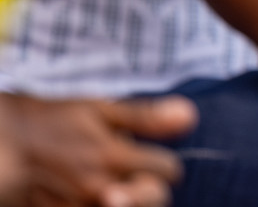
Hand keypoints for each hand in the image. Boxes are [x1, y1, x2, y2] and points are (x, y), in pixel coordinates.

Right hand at [3, 94, 196, 206]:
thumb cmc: (49, 122)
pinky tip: (99, 197)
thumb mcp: (97, 109)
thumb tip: (190, 116)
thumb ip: (146, 117)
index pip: (169, 170)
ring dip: (130, 200)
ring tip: (116, 190)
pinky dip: (106, 206)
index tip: (149, 158)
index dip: (163, 163)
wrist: (2, 145)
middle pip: (156, 199)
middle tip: (135, 177)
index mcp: (114, 156)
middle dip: (152, 187)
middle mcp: (100, 188)